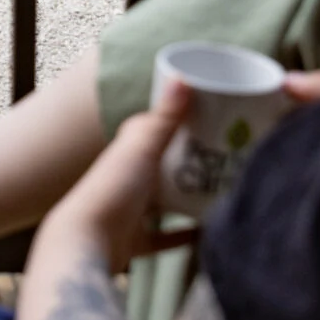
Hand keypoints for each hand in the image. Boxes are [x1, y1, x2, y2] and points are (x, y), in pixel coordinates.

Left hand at [37, 67, 319, 263]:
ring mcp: (130, 210)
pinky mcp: (135, 240)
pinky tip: (212, 232)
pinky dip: (187, 234)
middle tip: (233, 155)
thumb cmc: (112, 189)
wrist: (86, 243)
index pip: (155, 128)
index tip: (216, 116)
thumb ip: (164, 117)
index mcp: (128, 149)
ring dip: (191, 196)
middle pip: (165, 164)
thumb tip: (182, 76)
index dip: (180, 120)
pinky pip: (166, 236)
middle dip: (193, 160)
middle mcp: (127, 176)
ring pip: (166, 200)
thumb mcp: (142, 148)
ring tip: (228, 188)